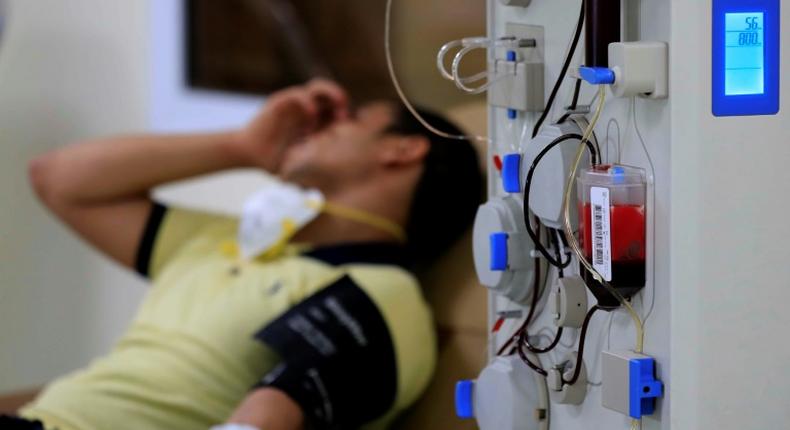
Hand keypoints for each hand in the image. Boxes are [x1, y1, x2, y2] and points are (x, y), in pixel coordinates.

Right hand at [234, 79, 348, 172]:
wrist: (247, 153)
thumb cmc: (272, 160)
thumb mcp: (300, 163)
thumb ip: (315, 165)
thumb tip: (330, 182)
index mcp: (313, 122)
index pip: (336, 109)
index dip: (345, 115)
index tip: (349, 128)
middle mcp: (305, 110)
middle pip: (331, 94)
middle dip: (342, 101)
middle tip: (344, 116)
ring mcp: (293, 105)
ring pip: (318, 87)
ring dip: (332, 93)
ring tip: (339, 105)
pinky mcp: (280, 102)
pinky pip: (299, 94)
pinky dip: (309, 102)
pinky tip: (312, 116)